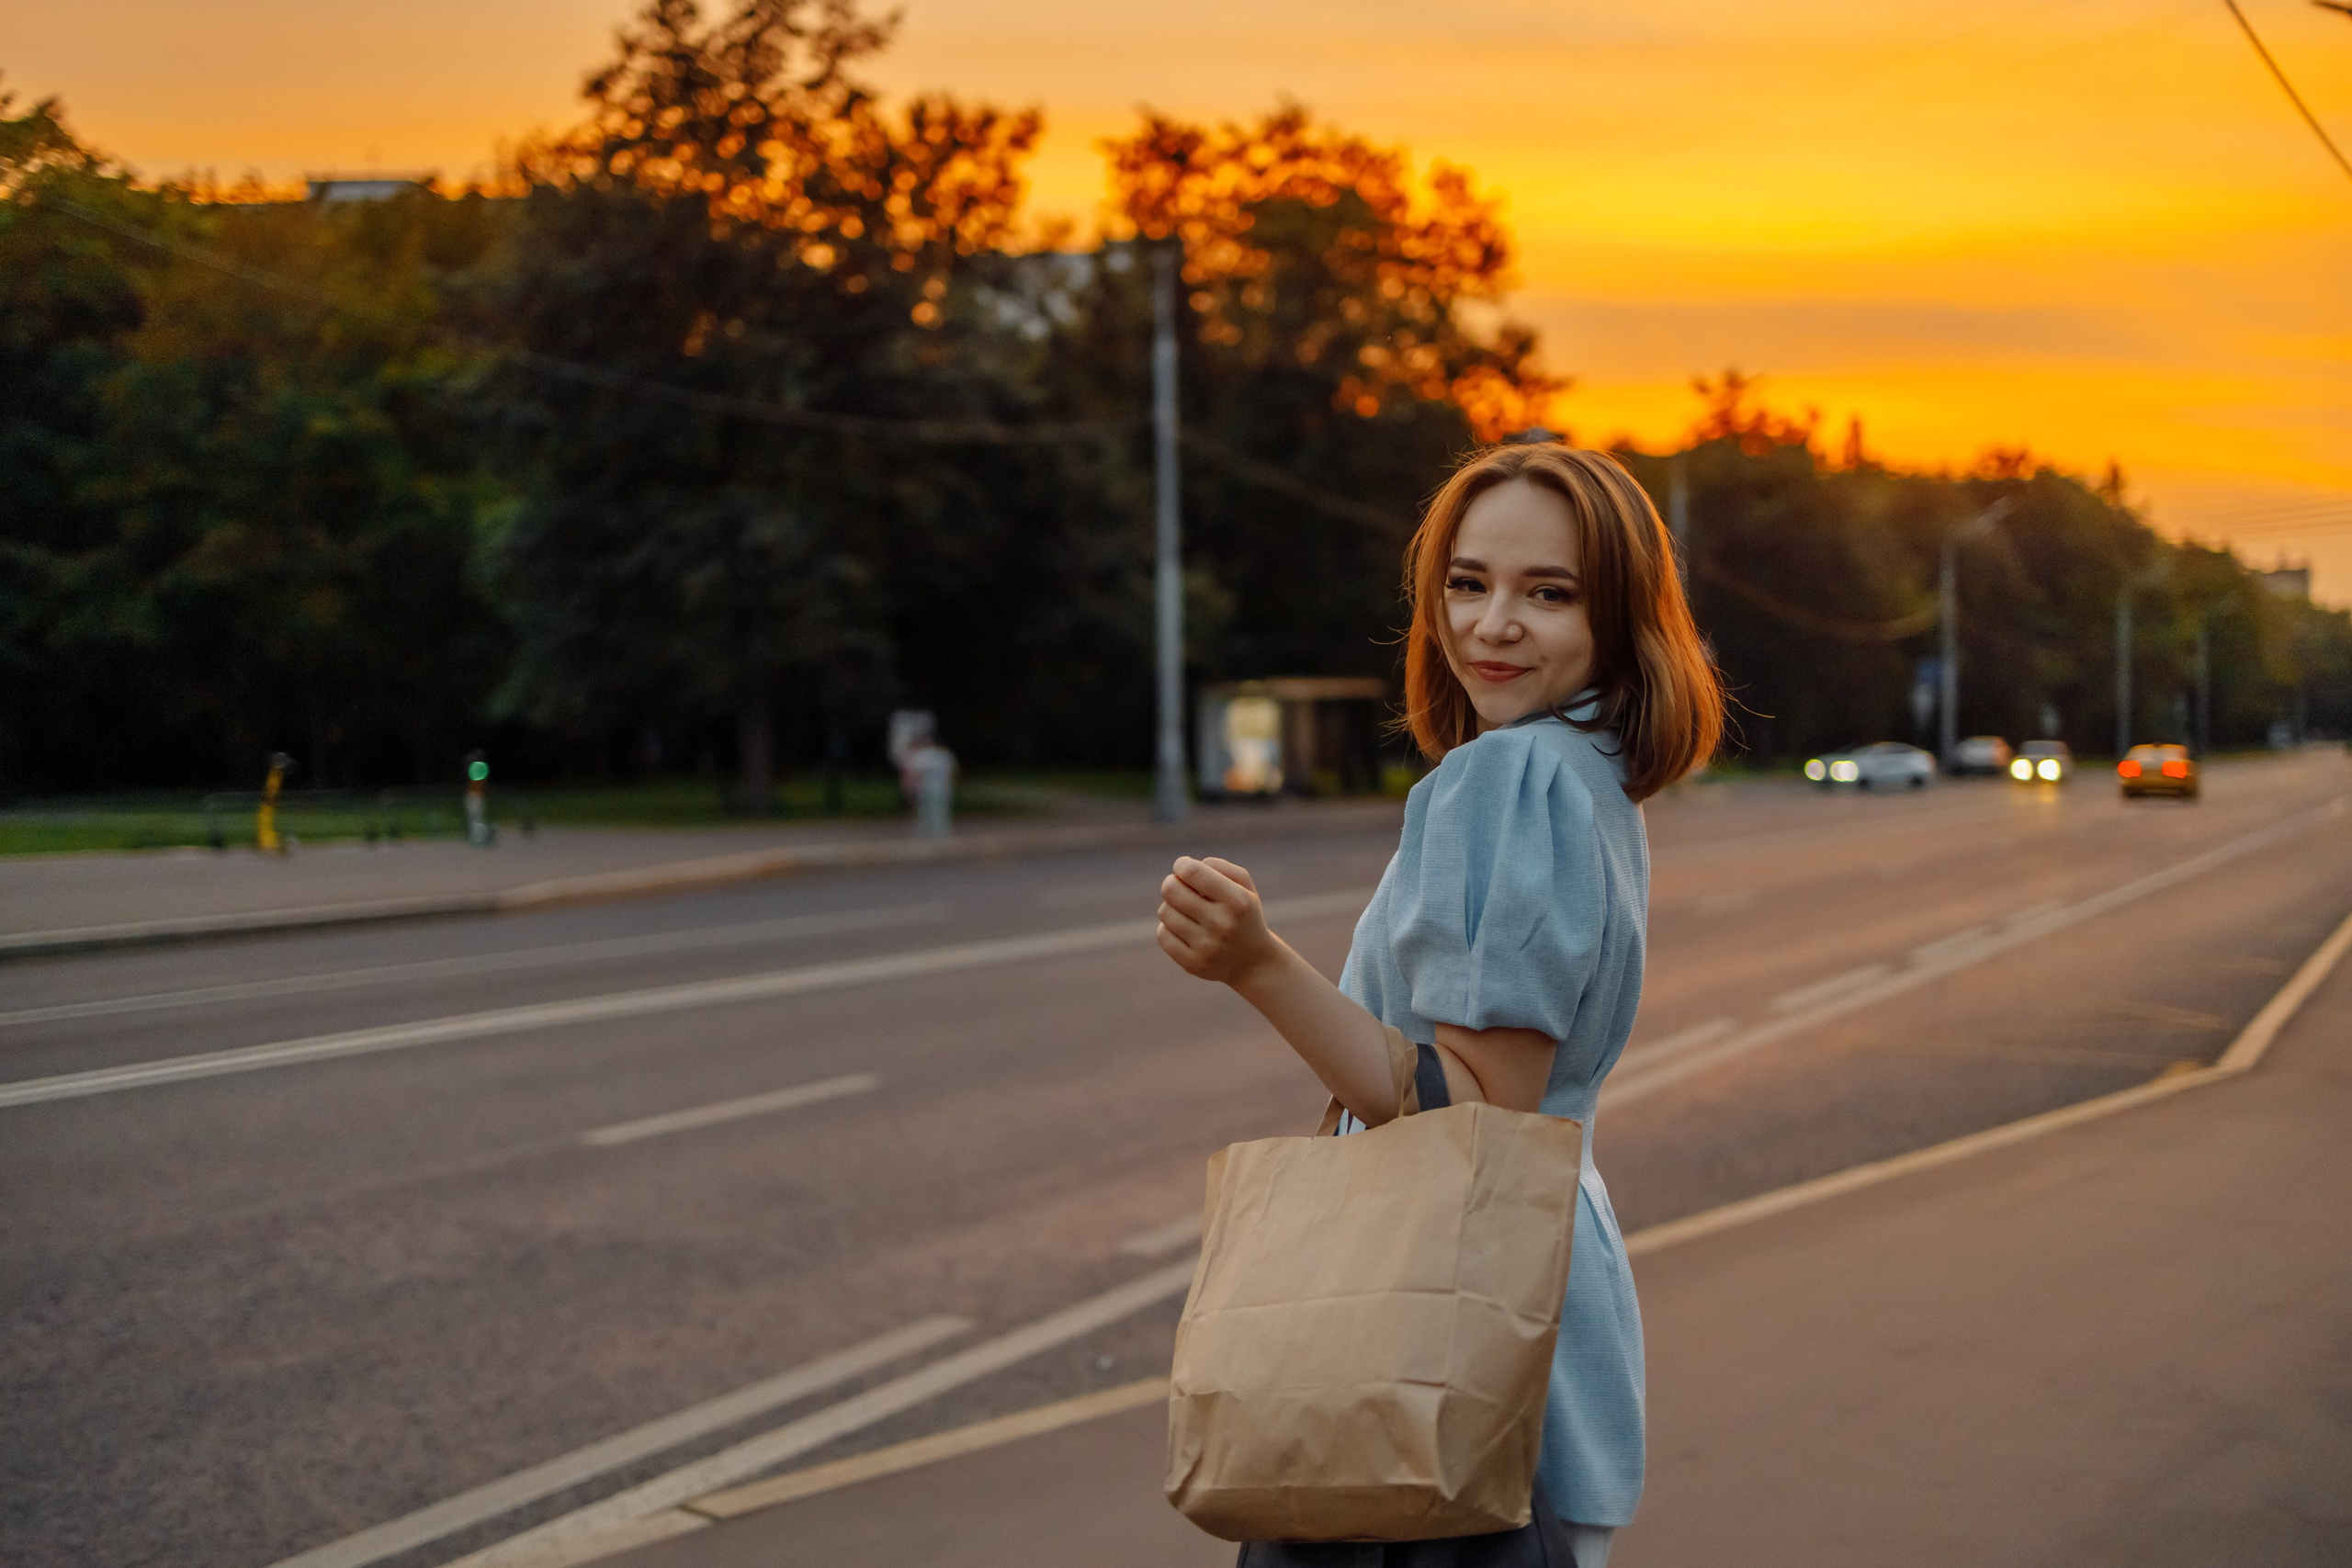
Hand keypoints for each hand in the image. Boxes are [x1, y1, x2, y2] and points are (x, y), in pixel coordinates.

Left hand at [1157, 856, 1279, 985]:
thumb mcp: (1244, 886)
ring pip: (1165, 912)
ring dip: (1170, 906)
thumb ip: (1219, 867)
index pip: (1193, 872)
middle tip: (1180, 888)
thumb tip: (1187, 867)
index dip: (1181, 865)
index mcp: (1237, 901)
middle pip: (1171, 890)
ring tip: (1185, 910)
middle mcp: (1222, 924)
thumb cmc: (1243, 915)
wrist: (1254, 962)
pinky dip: (1168, 928)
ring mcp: (1207, 947)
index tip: (1183, 868)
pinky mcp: (1193, 964)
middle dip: (1172, 884)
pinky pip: (1163, 935)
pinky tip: (1182, 928)